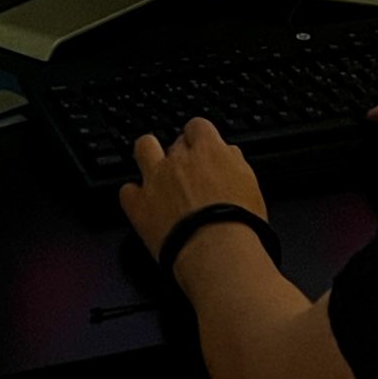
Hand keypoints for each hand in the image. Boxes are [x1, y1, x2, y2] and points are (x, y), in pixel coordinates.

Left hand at [119, 117, 265, 260]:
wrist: (218, 252)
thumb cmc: (241, 225)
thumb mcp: (250, 185)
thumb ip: (234, 163)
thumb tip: (227, 155)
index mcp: (209, 151)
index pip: (198, 126)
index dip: (199, 138)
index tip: (203, 150)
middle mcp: (179, 160)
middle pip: (173, 143)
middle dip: (178, 155)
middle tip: (187, 175)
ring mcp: (155, 179)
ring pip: (144, 148)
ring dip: (149, 156)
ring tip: (157, 172)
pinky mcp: (139, 205)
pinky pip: (126, 189)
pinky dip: (133, 195)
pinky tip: (143, 204)